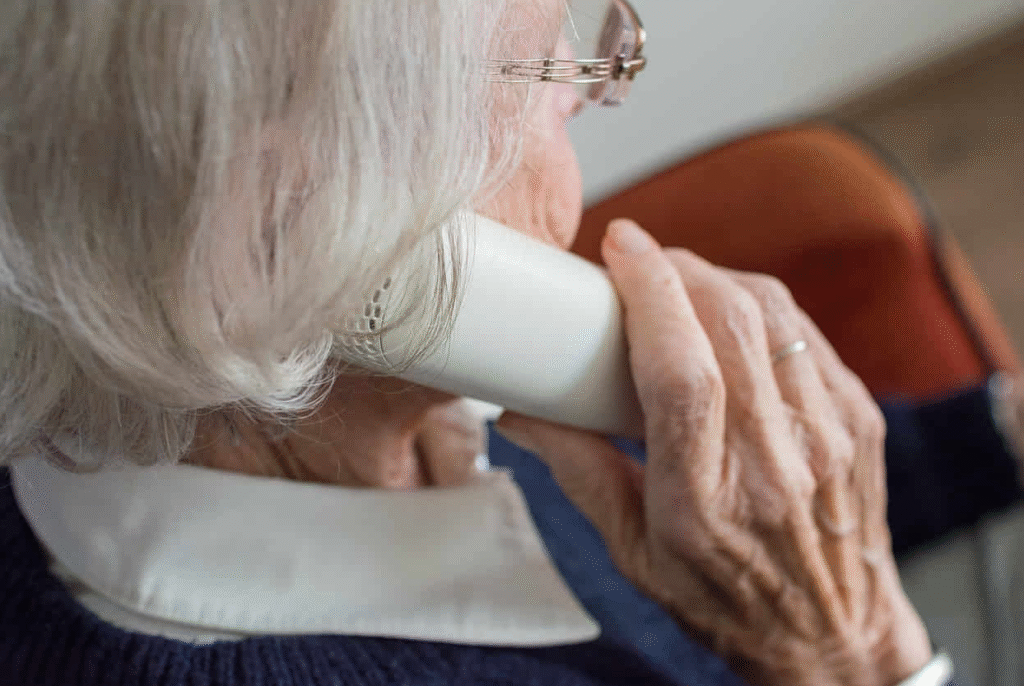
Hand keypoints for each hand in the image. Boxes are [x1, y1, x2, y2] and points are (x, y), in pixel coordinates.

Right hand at [496, 220, 932, 685]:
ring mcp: (830, 437)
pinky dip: (759, 306)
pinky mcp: (860, 417)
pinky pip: (805, 331)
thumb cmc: (725, 599)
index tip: (620, 248)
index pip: (681, 374)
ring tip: (680, 282)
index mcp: (704, 504)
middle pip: (732, 324)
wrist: (830, 634)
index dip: (651, 294)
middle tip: (641, 260)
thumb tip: (522, 411)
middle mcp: (776, 464)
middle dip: (679, 268)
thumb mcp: (632, 550)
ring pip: (774, 314)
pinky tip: (729, 316)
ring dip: (718, 278)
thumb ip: (577, 471)